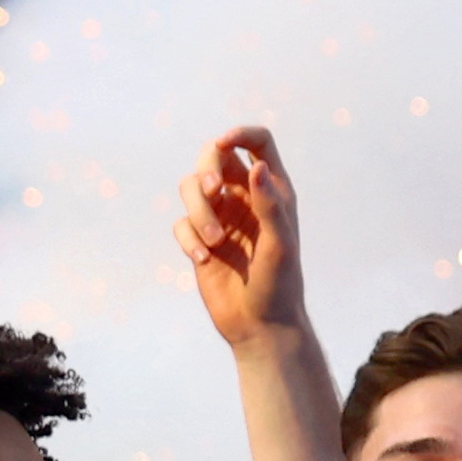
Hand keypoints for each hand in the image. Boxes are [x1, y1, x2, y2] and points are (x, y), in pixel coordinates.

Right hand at [176, 124, 309, 346]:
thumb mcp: (280, 245)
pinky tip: (205, 260)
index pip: (259, 144)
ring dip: (197, 211)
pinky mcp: (200, 239)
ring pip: (191, 188)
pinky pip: (181, 223)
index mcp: (273, 192)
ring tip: (214, 243)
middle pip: (214, 157)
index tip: (224, 143)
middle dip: (207, 170)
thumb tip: (256, 166)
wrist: (261, 325)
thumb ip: (270, 205)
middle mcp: (246, 198)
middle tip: (213, 191)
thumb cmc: (280, 285)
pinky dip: (189, 239)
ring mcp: (221, 216)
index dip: (240, 135)